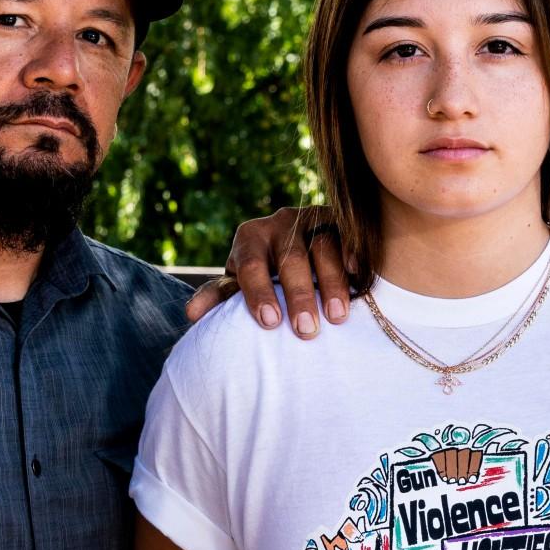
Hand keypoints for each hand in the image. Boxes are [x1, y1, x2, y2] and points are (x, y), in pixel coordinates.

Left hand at [184, 206, 350, 338]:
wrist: (295, 243)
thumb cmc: (264, 274)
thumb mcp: (240, 283)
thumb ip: (220, 297)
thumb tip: (192, 315)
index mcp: (250, 238)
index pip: (251, 264)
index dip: (259, 292)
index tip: (270, 322)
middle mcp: (280, 223)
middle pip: (290, 258)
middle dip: (298, 295)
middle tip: (305, 330)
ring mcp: (312, 219)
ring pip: (323, 247)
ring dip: (330, 283)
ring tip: (337, 317)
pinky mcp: (341, 220)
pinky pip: (349, 235)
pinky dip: (353, 255)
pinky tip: (357, 278)